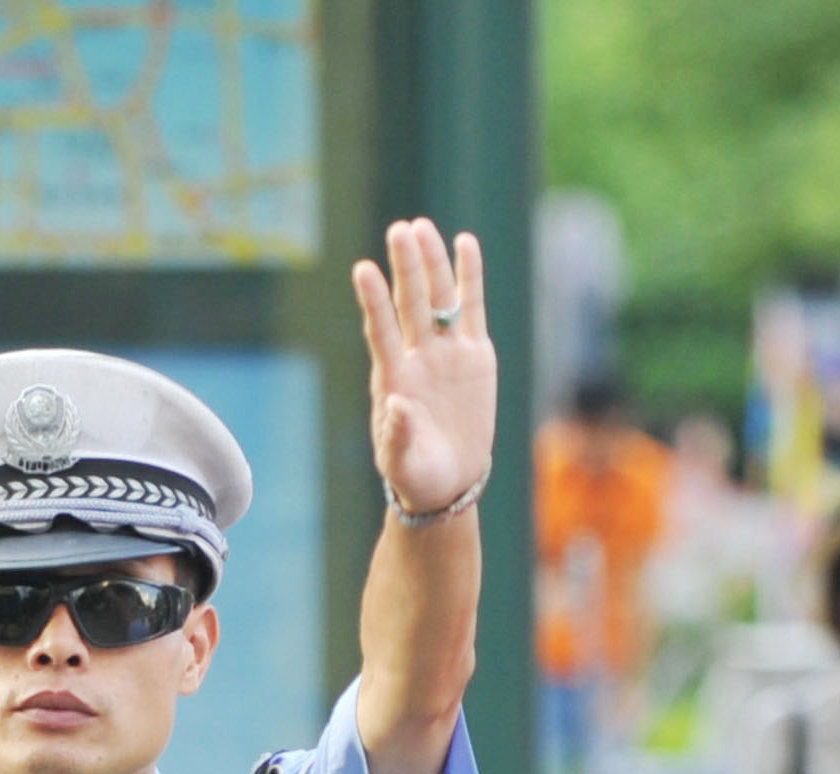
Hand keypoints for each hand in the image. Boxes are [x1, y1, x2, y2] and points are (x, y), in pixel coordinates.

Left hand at [352, 218, 495, 515]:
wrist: (447, 481)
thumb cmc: (416, 475)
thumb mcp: (403, 464)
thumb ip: (397, 436)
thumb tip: (396, 405)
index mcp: (393, 379)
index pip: (381, 331)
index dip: (374, 301)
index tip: (364, 269)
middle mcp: (417, 357)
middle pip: (410, 303)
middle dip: (406, 267)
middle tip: (399, 230)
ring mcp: (446, 352)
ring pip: (438, 298)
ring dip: (431, 262)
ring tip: (421, 227)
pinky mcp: (475, 354)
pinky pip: (472, 308)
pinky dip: (469, 276)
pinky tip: (465, 243)